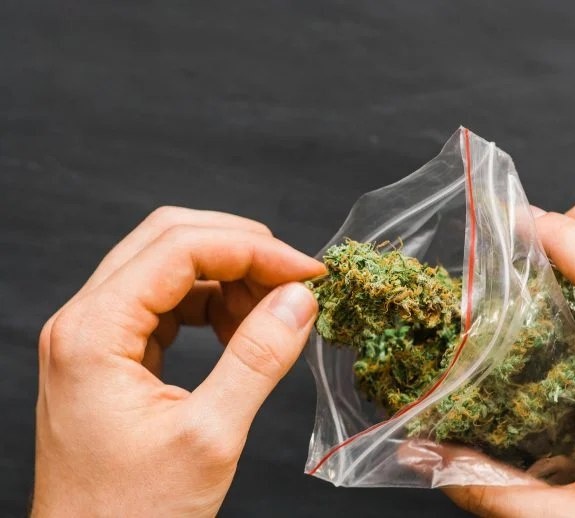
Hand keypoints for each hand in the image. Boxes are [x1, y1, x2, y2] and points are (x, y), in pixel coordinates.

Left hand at [33, 207, 324, 516]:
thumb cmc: (132, 514)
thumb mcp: (209, 436)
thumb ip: (258, 359)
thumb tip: (299, 299)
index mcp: (93, 332)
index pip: (179, 248)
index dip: (253, 250)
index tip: (307, 271)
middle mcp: (83, 321)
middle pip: (168, 240)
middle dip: (240, 250)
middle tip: (294, 279)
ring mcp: (93, 336)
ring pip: (168, 266)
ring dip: (229, 277)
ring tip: (274, 311)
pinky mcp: (110, 354)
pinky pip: (166, 303)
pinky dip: (212, 306)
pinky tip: (243, 329)